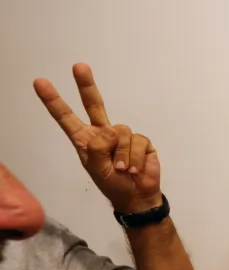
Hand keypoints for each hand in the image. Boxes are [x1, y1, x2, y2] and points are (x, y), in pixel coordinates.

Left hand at [33, 63, 161, 213]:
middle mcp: (103, 133)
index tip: (40, 83)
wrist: (138, 197)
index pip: (66, 118)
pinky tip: (135, 169)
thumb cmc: (113, 185)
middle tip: (79, 66)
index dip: (53, 101)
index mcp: (85, 140)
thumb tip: (110, 130)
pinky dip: (135, 157)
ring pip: (121, 133)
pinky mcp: (141, 142)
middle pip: (94, 104)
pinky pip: (137, 142)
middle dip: (86, 85)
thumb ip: (98, 150)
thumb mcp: (97, 171)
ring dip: (122, 155)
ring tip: (123, 170)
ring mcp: (123, 136)